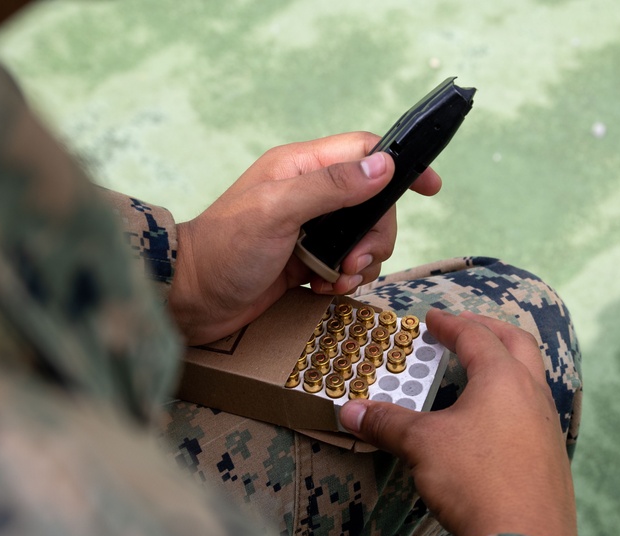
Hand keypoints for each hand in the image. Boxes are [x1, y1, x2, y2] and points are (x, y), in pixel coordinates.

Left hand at [169, 133, 441, 344]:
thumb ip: (331, 186)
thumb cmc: (224, 250)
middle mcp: (309, 194)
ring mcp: (310, 229)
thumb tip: (383, 165)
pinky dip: (345, 278)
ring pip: (365, 237)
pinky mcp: (308, 260)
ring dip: (361, 261)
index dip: (400, 165)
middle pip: (374, 202)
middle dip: (376, 234)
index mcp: (300, 167)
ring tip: (336, 277)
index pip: (363, 151)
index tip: (430, 186)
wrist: (190, 301)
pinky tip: (324, 287)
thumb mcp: (277, 211)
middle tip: (354, 259)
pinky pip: (348, 264)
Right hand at [339, 309, 582, 535]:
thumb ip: (387, 423)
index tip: (433, 318)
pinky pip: (535, 412)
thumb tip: (349, 412)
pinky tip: (496, 422)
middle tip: (465, 328)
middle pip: (518, 345)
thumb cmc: (474, 479)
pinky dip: (514, 400)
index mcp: (503, 378)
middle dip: (490, 331)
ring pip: (532, 379)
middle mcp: (533, 394)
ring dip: (508, 365)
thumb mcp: (422, 445)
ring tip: (481, 371)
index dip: (451, 324)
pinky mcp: (552, 458)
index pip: (477, 337)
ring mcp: (548, 427)